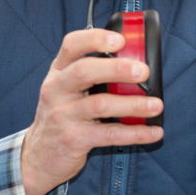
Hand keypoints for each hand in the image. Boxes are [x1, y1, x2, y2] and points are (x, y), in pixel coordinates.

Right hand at [22, 28, 163, 194]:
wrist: (39, 156)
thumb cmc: (62, 116)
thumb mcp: (66, 90)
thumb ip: (92, 74)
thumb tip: (135, 62)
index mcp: (58, 72)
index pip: (72, 45)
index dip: (96, 39)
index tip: (121, 40)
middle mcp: (57, 90)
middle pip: (85, 71)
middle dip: (117, 69)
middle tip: (143, 71)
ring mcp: (63, 115)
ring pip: (100, 105)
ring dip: (133, 104)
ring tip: (156, 105)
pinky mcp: (73, 139)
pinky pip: (109, 135)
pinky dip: (135, 133)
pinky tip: (153, 132)